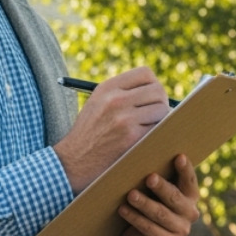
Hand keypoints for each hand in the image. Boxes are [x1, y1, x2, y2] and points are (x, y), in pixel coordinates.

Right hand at [54, 67, 168, 193]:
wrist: (73, 162)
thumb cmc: (88, 133)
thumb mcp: (97, 103)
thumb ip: (121, 92)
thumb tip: (155, 89)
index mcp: (107, 88)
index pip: (145, 73)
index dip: (153, 84)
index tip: (151, 96)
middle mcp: (116, 100)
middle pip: (158, 90)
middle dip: (161, 102)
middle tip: (156, 113)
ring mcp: (125, 118)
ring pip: (162, 109)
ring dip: (161, 119)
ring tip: (149, 127)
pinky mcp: (132, 137)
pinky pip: (158, 128)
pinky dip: (157, 134)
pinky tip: (147, 139)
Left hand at [114, 154, 199, 235]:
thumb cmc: (150, 203)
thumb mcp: (156, 191)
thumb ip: (158, 177)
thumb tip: (142, 155)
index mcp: (191, 196)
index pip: (189, 181)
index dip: (185, 169)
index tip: (179, 157)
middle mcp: (190, 213)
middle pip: (175, 198)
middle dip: (162, 187)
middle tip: (149, 177)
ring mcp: (180, 230)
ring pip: (161, 214)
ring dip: (145, 203)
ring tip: (131, 195)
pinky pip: (149, 228)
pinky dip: (135, 218)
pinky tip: (123, 209)